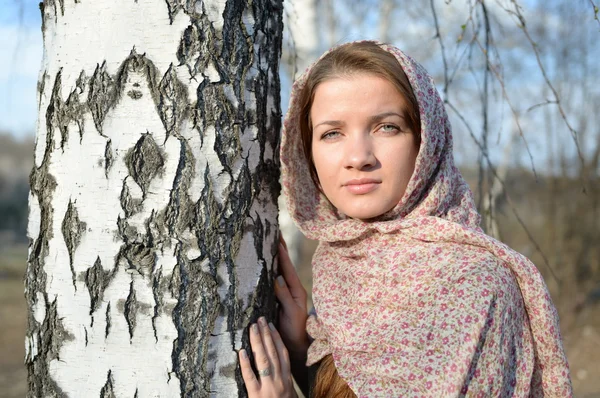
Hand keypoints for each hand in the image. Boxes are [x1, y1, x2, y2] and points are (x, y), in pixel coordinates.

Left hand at [239, 317, 297, 397]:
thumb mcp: (290, 396)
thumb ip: (285, 383)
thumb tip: (279, 369)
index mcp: (287, 380)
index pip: (283, 354)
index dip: (277, 338)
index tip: (271, 325)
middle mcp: (280, 381)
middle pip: (273, 353)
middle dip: (267, 334)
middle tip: (260, 319)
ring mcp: (269, 388)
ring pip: (264, 361)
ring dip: (258, 342)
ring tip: (253, 328)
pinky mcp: (257, 397)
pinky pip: (250, 378)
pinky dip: (246, 364)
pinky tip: (241, 352)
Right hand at [275, 237, 309, 360]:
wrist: (294, 344)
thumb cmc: (294, 329)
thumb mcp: (291, 312)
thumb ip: (285, 296)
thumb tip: (277, 278)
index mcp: (296, 289)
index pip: (287, 267)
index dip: (282, 253)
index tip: (277, 238)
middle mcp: (290, 288)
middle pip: (283, 264)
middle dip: (278, 249)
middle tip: (273, 232)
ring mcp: (283, 292)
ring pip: (277, 270)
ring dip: (272, 257)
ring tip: (266, 242)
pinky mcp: (276, 298)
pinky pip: (271, 280)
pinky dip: (267, 270)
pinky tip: (261, 263)